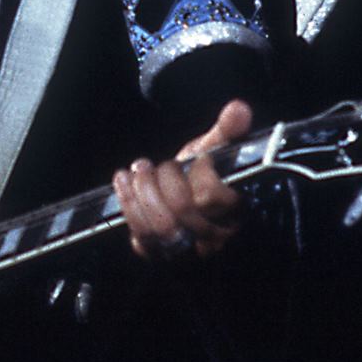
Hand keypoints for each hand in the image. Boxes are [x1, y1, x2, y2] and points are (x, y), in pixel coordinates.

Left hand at [112, 99, 252, 261]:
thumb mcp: (212, 150)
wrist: (176, 196)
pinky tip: (123, 180)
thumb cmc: (198, 174)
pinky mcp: (157, 252)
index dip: (199, 173)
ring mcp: (184, 248)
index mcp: (231, 210)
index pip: (214, 197)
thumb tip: (239, 108)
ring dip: (142, 191)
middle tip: (151, 164)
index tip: (194, 157)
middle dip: (163, 180)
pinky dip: (127, 204)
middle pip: (182, 212)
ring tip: (138, 170)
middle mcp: (211, 236)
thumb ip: (226, 130)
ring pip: (160, 227)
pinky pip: (141, 238)